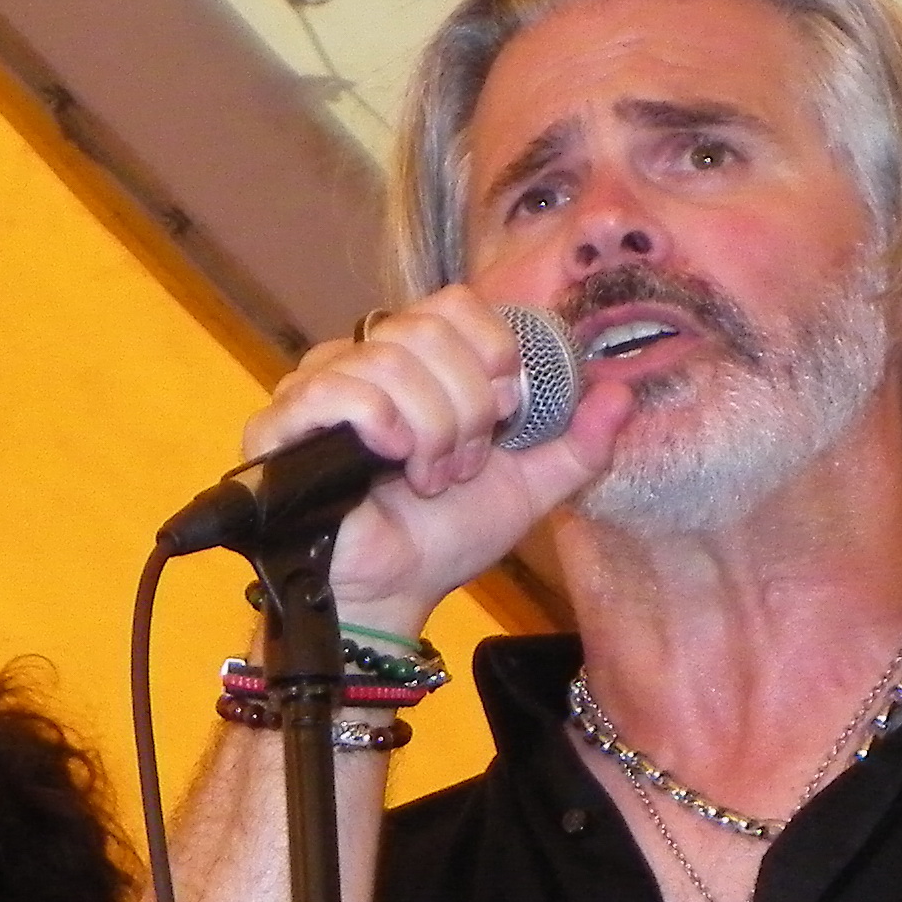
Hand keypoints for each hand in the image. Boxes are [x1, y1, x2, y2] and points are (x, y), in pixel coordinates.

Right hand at [239, 286, 635, 627]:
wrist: (394, 596)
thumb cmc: (443, 541)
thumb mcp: (528, 489)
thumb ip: (577, 443)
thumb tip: (621, 392)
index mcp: (416, 363)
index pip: (452, 305)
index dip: (490, 349)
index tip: (504, 410)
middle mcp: (362, 363)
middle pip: (426, 330)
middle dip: (465, 404)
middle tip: (463, 461)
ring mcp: (316, 389)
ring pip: (391, 362)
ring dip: (431, 429)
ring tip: (428, 479)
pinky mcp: (280, 424)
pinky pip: (337, 386)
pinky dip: (379, 422)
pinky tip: (390, 462)